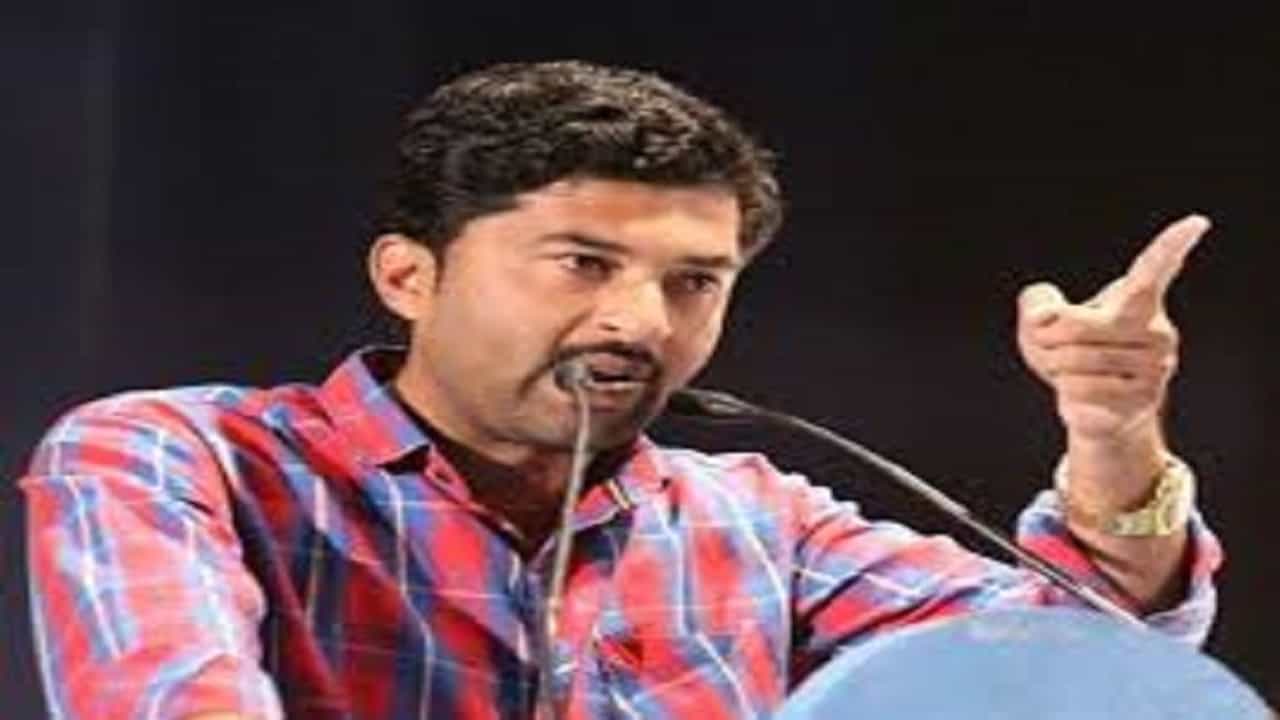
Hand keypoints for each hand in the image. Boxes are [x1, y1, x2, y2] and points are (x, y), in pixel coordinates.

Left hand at [1017, 214, 1209, 443]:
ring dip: (1054, 368)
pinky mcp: (1142, 400)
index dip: (1172, 244)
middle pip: (1075, 326)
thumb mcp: (1042, 323)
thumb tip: (1044, 315)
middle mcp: (1157, 332)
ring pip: (1074, 361)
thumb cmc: (1070, 355)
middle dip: (1045, 338)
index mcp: (1139, 302)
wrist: (1096, 410)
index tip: (1196, 222)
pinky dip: (1066, 392)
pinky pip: (1080, 390)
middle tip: (1051, 348)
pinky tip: (1082, 395)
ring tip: (1070, 374)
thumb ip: (1036, 304)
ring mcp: (1156, 369)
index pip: (1155, 269)